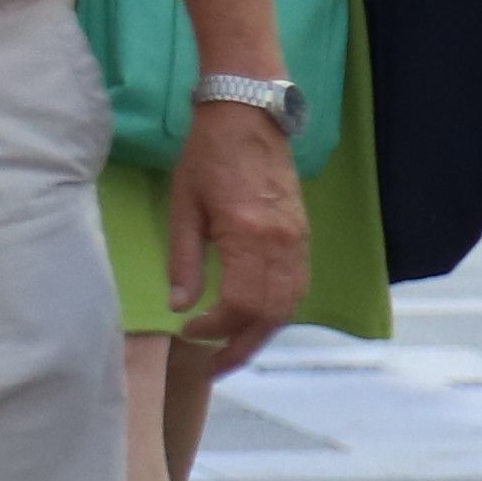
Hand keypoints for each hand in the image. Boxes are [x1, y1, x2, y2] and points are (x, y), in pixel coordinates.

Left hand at [162, 105, 306, 357]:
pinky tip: (257, 318)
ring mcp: (298, 238)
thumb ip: (182, 259)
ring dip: (263, 332)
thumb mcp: (182, 205)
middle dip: (243, 345)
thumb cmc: (206, 155)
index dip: (215, 328)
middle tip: (214, 366)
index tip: (188, 332)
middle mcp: (282, 243)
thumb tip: (179, 306)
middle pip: (271, 313)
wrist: (247, 114)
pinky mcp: (303, 233)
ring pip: (290, 303)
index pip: (240, 304)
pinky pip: (298, 284)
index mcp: (248, 235)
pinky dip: (279, 309)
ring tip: (234, 350)